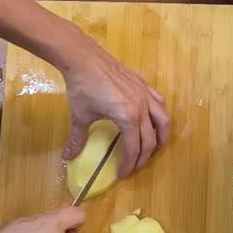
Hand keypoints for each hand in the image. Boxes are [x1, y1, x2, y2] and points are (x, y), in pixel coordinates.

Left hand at [56, 35, 170, 177]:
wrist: (84, 58)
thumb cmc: (82, 87)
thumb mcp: (80, 116)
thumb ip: (78, 138)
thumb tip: (68, 157)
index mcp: (128, 118)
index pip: (134, 148)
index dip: (129, 164)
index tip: (122, 174)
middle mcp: (142, 108)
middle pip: (151, 139)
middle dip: (144, 157)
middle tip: (135, 166)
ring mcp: (145, 95)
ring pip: (164, 121)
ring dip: (162, 137)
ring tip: (156, 147)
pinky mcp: (144, 85)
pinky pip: (160, 103)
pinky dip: (161, 115)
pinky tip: (155, 120)